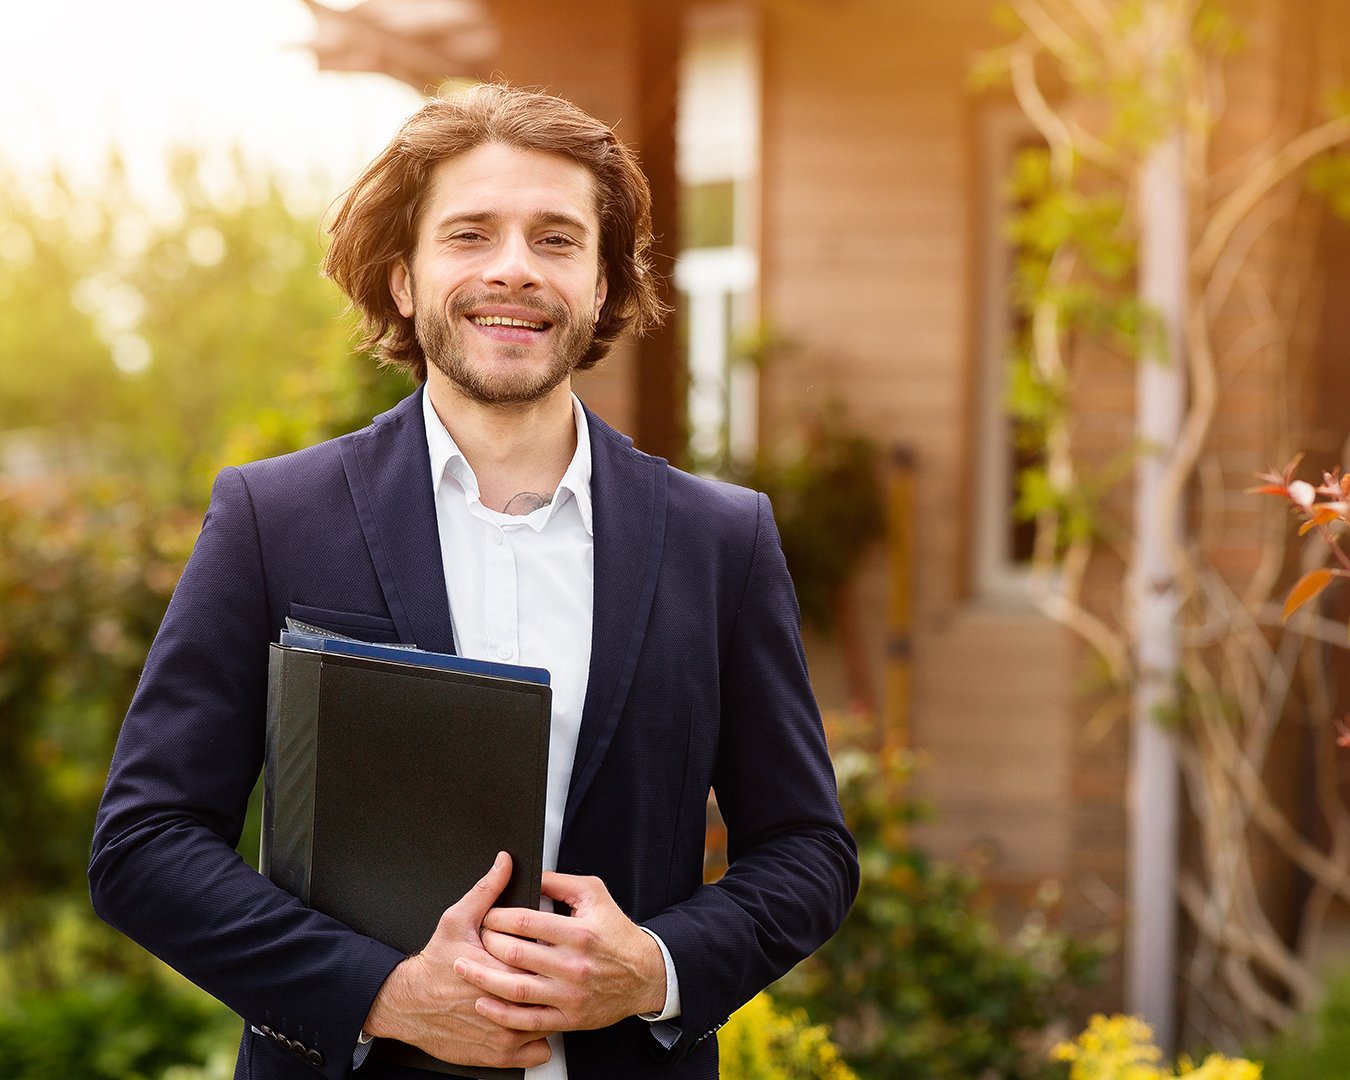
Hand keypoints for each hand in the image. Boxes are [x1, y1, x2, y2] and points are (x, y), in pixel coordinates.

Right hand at [363, 852, 553, 1068]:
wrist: (408, 1005)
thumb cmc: (434, 962)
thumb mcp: (457, 919)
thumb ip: (487, 890)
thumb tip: (506, 862)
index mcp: (502, 969)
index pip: (546, 961)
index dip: (552, 953)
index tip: (554, 947)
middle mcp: (508, 1005)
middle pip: (552, 991)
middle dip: (554, 981)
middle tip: (553, 971)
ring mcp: (506, 1034)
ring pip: (551, 1020)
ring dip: (549, 1009)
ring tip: (542, 993)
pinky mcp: (500, 1055)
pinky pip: (540, 1048)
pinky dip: (538, 1036)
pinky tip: (530, 1019)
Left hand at [455, 871, 666, 1033]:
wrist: (645, 974)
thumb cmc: (616, 932)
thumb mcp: (594, 894)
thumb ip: (559, 882)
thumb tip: (529, 873)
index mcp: (578, 932)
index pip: (525, 921)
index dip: (497, 917)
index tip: (487, 915)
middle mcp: (573, 964)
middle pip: (515, 953)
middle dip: (487, 943)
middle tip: (475, 938)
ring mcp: (570, 994)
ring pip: (516, 988)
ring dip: (483, 978)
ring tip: (463, 967)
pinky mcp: (569, 1018)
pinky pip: (528, 1020)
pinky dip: (502, 1014)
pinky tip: (484, 1003)